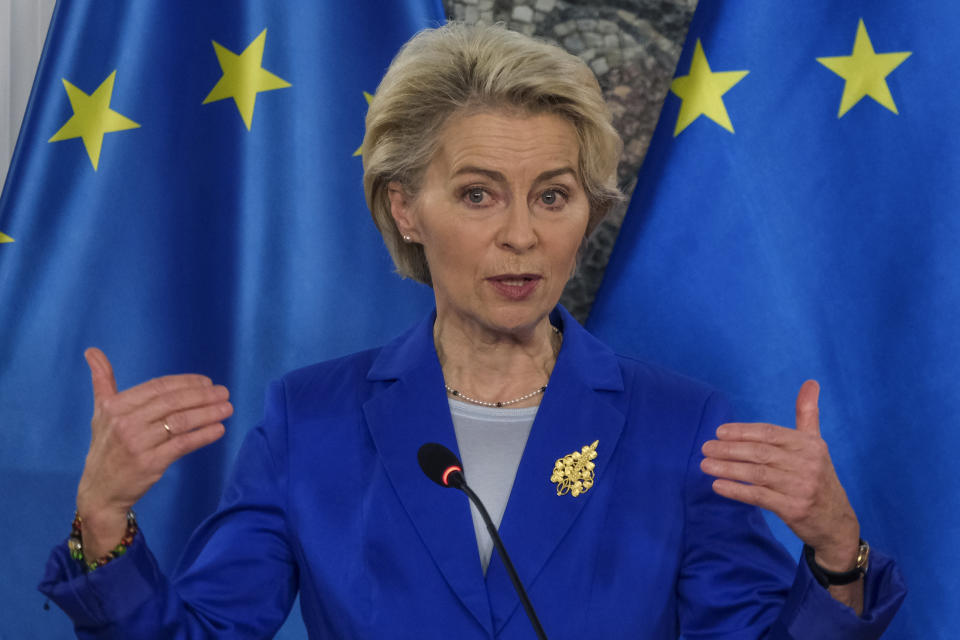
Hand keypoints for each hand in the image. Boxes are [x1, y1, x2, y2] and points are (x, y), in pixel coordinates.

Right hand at [75, 348, 231, 557]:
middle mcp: (124, 422)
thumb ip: (102, 381)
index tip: (207, 382)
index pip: (158, 387)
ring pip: (180, 422)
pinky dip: (203, 435)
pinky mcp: (150, 463)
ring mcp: (137, 443)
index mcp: (114, 406)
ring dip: (208, 413)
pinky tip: (218, 429)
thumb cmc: (106, 448)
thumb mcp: (101, 413)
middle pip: (172, 402)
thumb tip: (92, 350)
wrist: (100, 491)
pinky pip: (183, 444)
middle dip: (202, 396)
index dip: (185, 382)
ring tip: (227, 408)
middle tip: (224, 393)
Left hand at [700, 380, 859, 570]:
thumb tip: (811, 382)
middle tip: (705, 448)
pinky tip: (718, 485)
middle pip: (761, 453)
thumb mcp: (816, 444)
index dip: (743, 431)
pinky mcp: (794, 509)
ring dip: (727, 469)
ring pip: (757, 474)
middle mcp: (807, 464)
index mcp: (810, 445)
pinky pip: (759, 497)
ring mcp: (801, 487)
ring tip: (705, 465)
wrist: (837, 523)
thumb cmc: (818, 477)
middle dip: (730, 449)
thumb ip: (808, 414)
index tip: (719, 432)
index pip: (770, 433)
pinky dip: (736, 491)